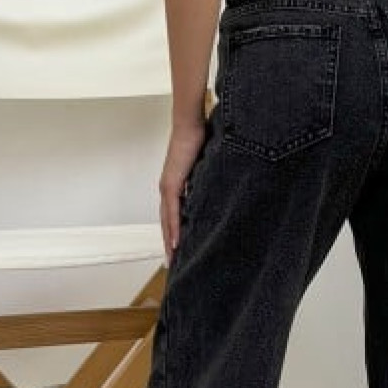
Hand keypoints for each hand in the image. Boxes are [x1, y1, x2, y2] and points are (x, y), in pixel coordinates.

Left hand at [160, 117, 208, 263]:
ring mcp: (168, 188)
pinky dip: (174, 229)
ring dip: (169, 241)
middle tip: (173, 262)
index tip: (179, 247)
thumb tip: (220, 182)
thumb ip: (209, 176)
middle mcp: (168, 188)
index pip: (174, 213)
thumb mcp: (206, 163)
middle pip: (167, 222)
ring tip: (173, 260)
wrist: (190, 125)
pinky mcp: (171, 185)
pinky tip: (176, 243)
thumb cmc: (199, 138)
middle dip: (169, 243)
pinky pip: (172, 212)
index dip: (175, 230)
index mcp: (176, 184)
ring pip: (167, 221)